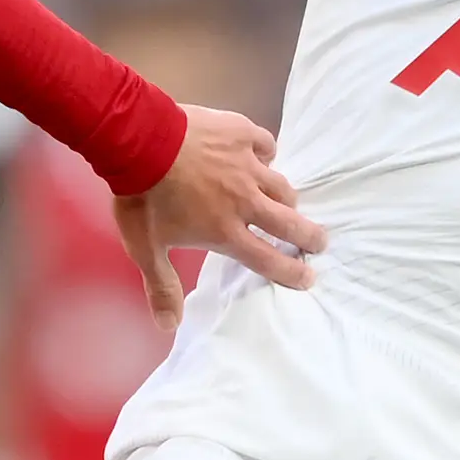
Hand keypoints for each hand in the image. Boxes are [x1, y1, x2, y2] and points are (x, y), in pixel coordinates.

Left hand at [114, 104, 325, 329]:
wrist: (139, 140)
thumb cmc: (141, 198)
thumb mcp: (146, 248)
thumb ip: (162, 286)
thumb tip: (168, 326)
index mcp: (225, 231)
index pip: (267, 259)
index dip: (291, 272)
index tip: (308, 277)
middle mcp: (244, 201)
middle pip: (289, 223)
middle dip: (309, 236)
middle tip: (320, 242)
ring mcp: (246, 166)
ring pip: (281, 186)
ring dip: (288, 198)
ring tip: (290, 204)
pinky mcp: (241, 134)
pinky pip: (266, 145)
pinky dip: (266, 153)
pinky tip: (261, 155)